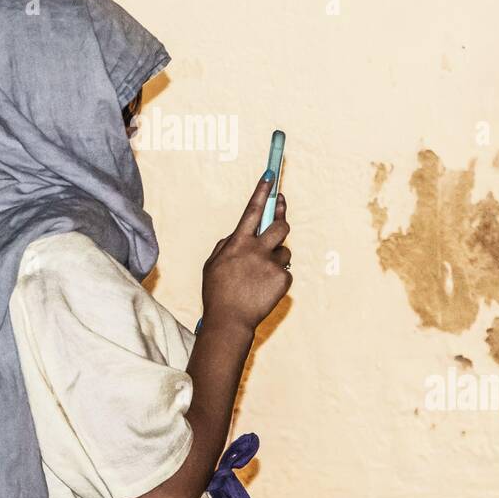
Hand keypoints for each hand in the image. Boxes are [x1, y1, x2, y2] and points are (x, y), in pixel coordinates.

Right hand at [200, 173, 291, 332]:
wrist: (229, 321)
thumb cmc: (217, 292)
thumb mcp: (213, 264)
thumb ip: (227, 245)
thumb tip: (241, 234)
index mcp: (238, 243)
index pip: (252, 210)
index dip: (262, 191)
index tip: (271, 176)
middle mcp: (256, 250)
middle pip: (281, 227)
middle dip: (282, 225)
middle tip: (277, 228)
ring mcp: (271, 265)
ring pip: (284, 252)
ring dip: (276, 259)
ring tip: (260, 276)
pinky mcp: (283, 280)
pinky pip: (285, 272)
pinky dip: (277, 278)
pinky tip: (263, 289)